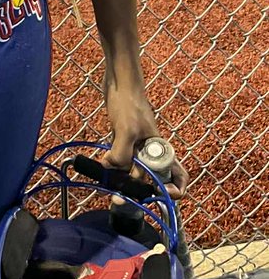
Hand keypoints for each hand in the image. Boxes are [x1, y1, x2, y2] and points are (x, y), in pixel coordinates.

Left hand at [102, 78, 189, 199]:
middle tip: (118, 198)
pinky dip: (112, 165)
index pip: (178, 176)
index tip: (159, 195)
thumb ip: (122, 154)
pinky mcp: (123, 138)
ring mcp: (138, 145)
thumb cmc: (128, 102)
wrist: (118, 80)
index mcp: (160, 150)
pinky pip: (120, 159)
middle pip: (152, 179)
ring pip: (133, 170)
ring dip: (121, 180)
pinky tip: (100, 167)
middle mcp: (152, 150)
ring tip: (107, 187)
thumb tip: (112, 170)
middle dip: (137, 191)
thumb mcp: (126, 130)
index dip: (173, 191)